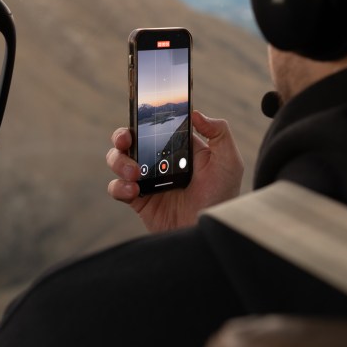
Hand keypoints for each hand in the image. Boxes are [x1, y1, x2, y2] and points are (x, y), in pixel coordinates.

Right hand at [106, 110, 243, 232]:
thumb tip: (196, 113)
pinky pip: (117, 188)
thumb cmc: (222, 197)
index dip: (144, 118)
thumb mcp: (229, 161)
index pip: (156, 125)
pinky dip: (119, 187)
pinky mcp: (138, 199)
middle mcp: (160, 160)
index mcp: (179, 147)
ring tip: (134, 173)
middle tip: (126, 140)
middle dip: (122, 135)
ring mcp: (147, 179)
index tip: (140, 114)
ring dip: (119, 161)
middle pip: (131, 139)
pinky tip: (134, 191)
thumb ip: (219, 132)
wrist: (206, 233)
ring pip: (118, 160)